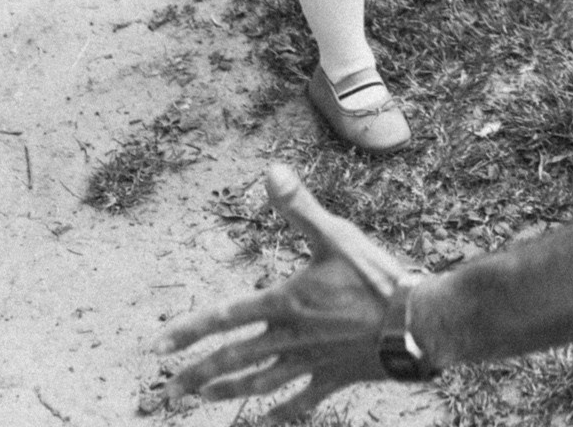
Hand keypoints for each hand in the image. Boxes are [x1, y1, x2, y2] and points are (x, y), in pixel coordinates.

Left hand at [157, 164, 422, 419]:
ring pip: (258, 382)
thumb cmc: (376, 277)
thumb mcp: (336, 235)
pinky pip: (298, 401)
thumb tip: (271, 171)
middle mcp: (290, 337)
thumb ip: (300, 207)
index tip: (156, 347)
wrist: (415, 322)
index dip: (188, 330)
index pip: (225, 317)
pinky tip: (261, 422)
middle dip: (197, 372)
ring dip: (226, 391)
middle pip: (233, 358)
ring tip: (200, 398)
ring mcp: (309, 362)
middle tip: (168, 387)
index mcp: (285, 302)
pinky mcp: (332, 378)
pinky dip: (277, 414)